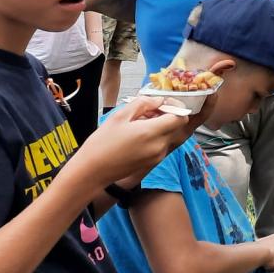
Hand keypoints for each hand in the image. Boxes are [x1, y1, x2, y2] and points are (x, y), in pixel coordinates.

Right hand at [73, 96, 201, 189]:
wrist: (92, 172)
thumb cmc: (102, 143)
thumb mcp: (119, 116)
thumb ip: (142, 104)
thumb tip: (158, 100)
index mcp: (152, 133)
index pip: (181, 117)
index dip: (175, 107)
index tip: (161, 103)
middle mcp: (160, 146)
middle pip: (176, 126)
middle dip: (167, 115)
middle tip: (148, 111)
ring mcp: (158, 156)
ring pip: (169, 135)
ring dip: (161, 126)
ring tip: (139, 123)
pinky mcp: (153, 162)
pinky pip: (162, 144)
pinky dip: (156, 136)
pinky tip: (138, 135)